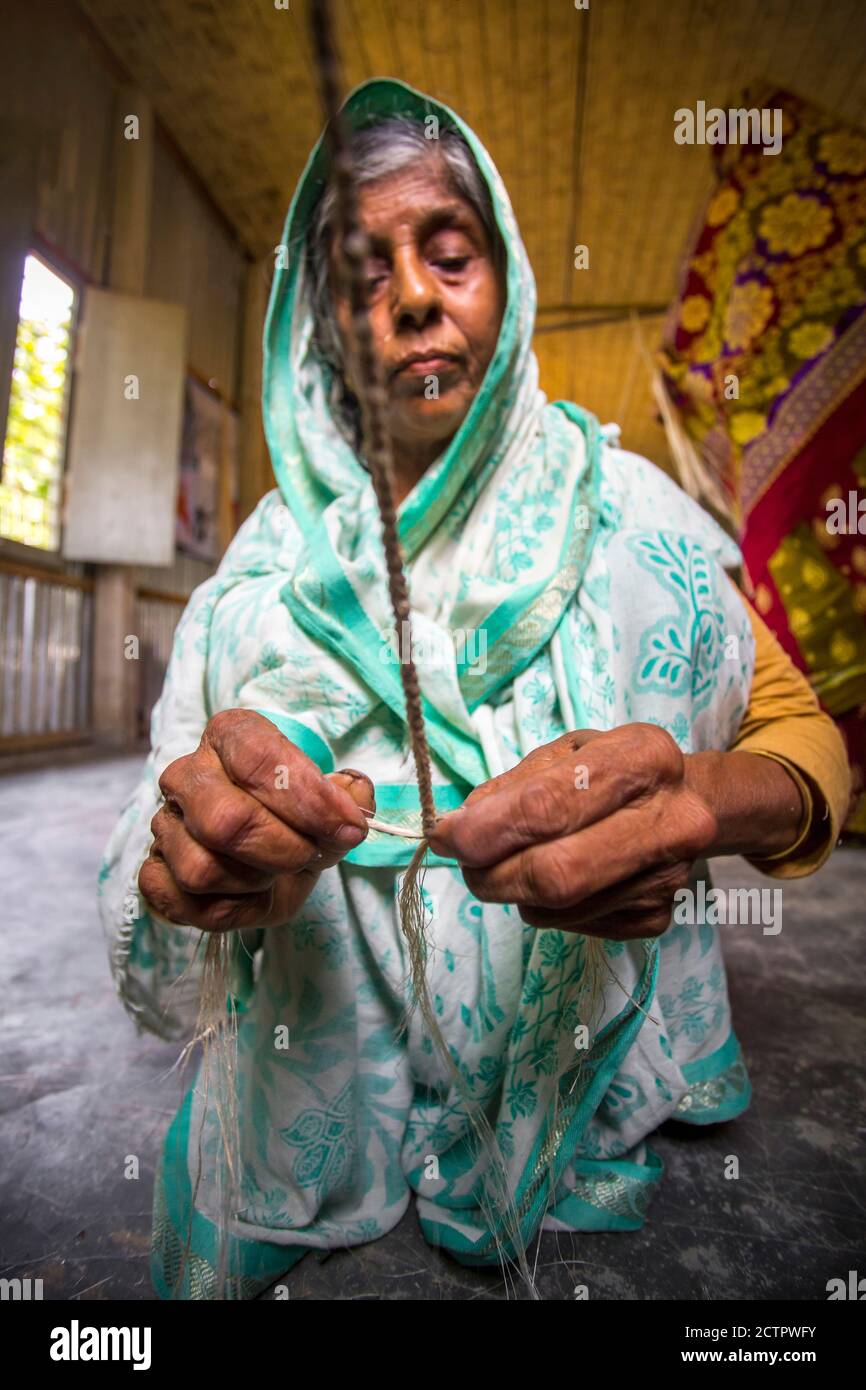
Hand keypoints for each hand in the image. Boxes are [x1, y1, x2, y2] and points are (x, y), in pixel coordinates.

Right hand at [139, 709, 373, 932]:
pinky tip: (247, 896)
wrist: (262, 862)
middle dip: (284, 850)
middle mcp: (188, 773)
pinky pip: (180, 901)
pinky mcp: (152, 871)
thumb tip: (356, 795)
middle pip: (226, 821)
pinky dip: (226, 911)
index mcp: (231, 736)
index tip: (348, 827)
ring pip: (202, 869)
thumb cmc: (294, 823)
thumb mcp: (329, 808)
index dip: (310, 799)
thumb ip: (349, 800)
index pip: (260, 759)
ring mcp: (164, 823)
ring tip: (275, 874)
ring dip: (255, 884)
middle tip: (312, 856)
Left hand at [427, 725, 717, 938]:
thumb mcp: (566, 753)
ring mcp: (669, 877)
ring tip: (514, 864)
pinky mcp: (659, 918)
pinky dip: (546, 908)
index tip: (446, 836)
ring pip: (557, 907)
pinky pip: (574, 926)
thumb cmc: (613, 771)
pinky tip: (560, 880)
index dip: (487, 829)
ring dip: (514, 892)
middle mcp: (670, 820)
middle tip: (466, 866)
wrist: (689, 803)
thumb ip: (512, 787)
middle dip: (492, 875)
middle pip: (556, 874)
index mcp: (643, 759)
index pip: (548, 806)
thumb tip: (459, 829)